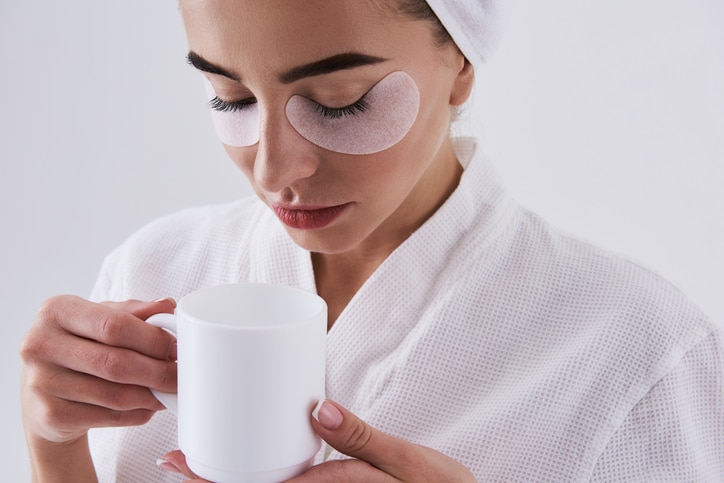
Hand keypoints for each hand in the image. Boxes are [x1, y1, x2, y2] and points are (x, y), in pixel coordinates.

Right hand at [20, 296, 177, 444]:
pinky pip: (109, 417)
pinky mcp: (50, 416)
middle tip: (180, 375)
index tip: (176, 348)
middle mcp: (40, 344)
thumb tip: (168, 305)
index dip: (152, 339)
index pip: (114, 325)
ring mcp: (41, 382)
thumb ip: (134, 312)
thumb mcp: (101, 320)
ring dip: (152, 396)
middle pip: (116, 362)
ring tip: (169, 391)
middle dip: (158, 371)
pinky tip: (149, 406)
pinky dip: (138, 414)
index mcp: (56, 311)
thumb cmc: (81, 348)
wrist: (44, 394)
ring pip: (116, 394)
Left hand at [159, 399, 474, 482]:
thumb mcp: (407, 461)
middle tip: (178, 458)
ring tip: (205, 455)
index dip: (213, 479)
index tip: (178, 461)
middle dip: (212, 479)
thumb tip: (317, 407)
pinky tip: (253, 460)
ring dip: (233, 477)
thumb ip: (361, 438)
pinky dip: (262, 475)